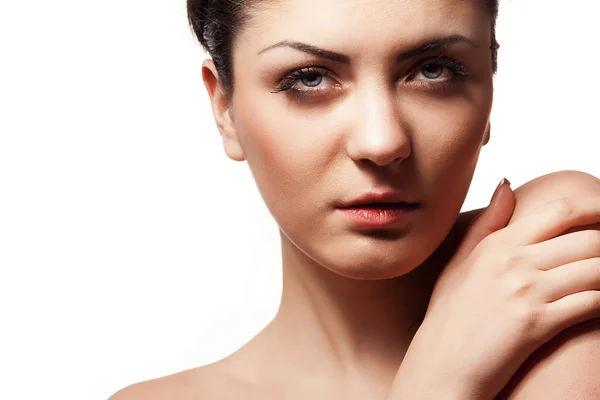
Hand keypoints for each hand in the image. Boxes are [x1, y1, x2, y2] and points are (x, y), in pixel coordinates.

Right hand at [388, 180, 599, 398]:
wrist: (440, 366)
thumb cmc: (449, 317)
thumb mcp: (460, 263)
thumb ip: (487, 223)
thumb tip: (507, 184)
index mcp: (496, 244)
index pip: (559, 211)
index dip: (595, 208)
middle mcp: (512, 262)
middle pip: (588, 239)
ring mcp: (525, 292)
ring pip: (596, 269)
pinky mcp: (537, 324)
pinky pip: (592, 302)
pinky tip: (599, 304)